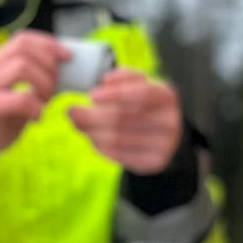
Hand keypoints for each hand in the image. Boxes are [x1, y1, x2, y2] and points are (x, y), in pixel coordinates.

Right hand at [0, 31, 67, 157]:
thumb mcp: (14, 93)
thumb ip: (31, 78)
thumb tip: (63, 70)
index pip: (22, 39)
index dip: (48, 44)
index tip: (67, 56)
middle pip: (24, 49)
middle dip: (49, 64)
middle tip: (55, 86)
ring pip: (22, 67)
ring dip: (44, 83)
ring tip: (45, 101)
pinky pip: (22, 98)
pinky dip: (37, 107)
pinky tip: (37, 117)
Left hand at [68, 69, 182, 173]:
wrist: (162, 135)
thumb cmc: (143, 105)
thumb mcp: (138, 86)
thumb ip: (122, 79)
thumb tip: (103, 81)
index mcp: (166, 96)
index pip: (141, 94)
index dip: (115, 94)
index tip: (91, 95)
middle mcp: (169, 121)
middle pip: (123, 119)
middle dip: (92, 116)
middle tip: (73, 112)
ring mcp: (164, 145)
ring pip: (117, 139)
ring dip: (92, 132)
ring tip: (82, 124)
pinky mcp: (154, 162)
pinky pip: (119, 156)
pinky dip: (100, 147)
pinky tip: (94, 139)